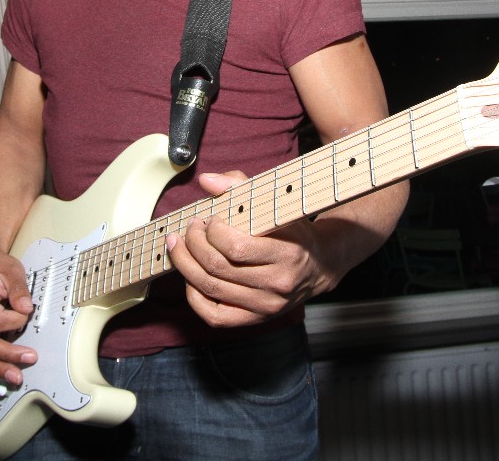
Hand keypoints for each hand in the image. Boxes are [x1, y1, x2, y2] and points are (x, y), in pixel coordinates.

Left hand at [166, 169, 332, 327]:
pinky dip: (194, 296)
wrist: (319, 265)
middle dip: (193, 243)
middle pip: (217, 267)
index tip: (209, 219)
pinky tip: (190, 276)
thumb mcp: (275, 203)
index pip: (236, 247)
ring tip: (180, 246)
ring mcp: (265, 306)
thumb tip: (207, 181)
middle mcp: (276, 284)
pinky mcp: (255, 318)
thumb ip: (240, 186)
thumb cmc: (294, 231)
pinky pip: (214, 315)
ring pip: (210, 288)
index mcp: (286, 254)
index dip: (212, 231)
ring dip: (185, 264)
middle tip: (190, 228)